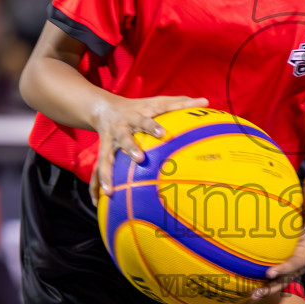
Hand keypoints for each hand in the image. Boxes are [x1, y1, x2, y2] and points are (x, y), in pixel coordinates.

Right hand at [89, 94, 208, 204]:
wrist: (104, 108)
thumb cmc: (140, 107)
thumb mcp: (158, 102)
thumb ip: (181, 103)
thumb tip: (206, 102)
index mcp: (138, 114)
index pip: (147, 119)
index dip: (154, 125)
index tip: (162, 134)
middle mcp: (123, 127)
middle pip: (125, 136)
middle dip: (130, 147)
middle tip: (139, 159)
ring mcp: (110, 140)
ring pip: (106, 156)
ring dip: (107, 173)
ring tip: (110, 191)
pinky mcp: (103, 151)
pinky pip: (98, 170)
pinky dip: (97, 185)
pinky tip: (99, 202)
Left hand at [250, 184, 304, 300]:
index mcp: (304, 254)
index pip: (295, 264)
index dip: (283, 270)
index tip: (269, 272)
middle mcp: (295, 266)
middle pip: (284, 281)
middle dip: (270, 288)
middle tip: (256, 293)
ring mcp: (287, 270)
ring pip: (275, 284)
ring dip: (262, 292)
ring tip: (246, 298)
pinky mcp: (279, 269)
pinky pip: (269, 279)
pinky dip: (257, 286)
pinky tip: (242, 292)